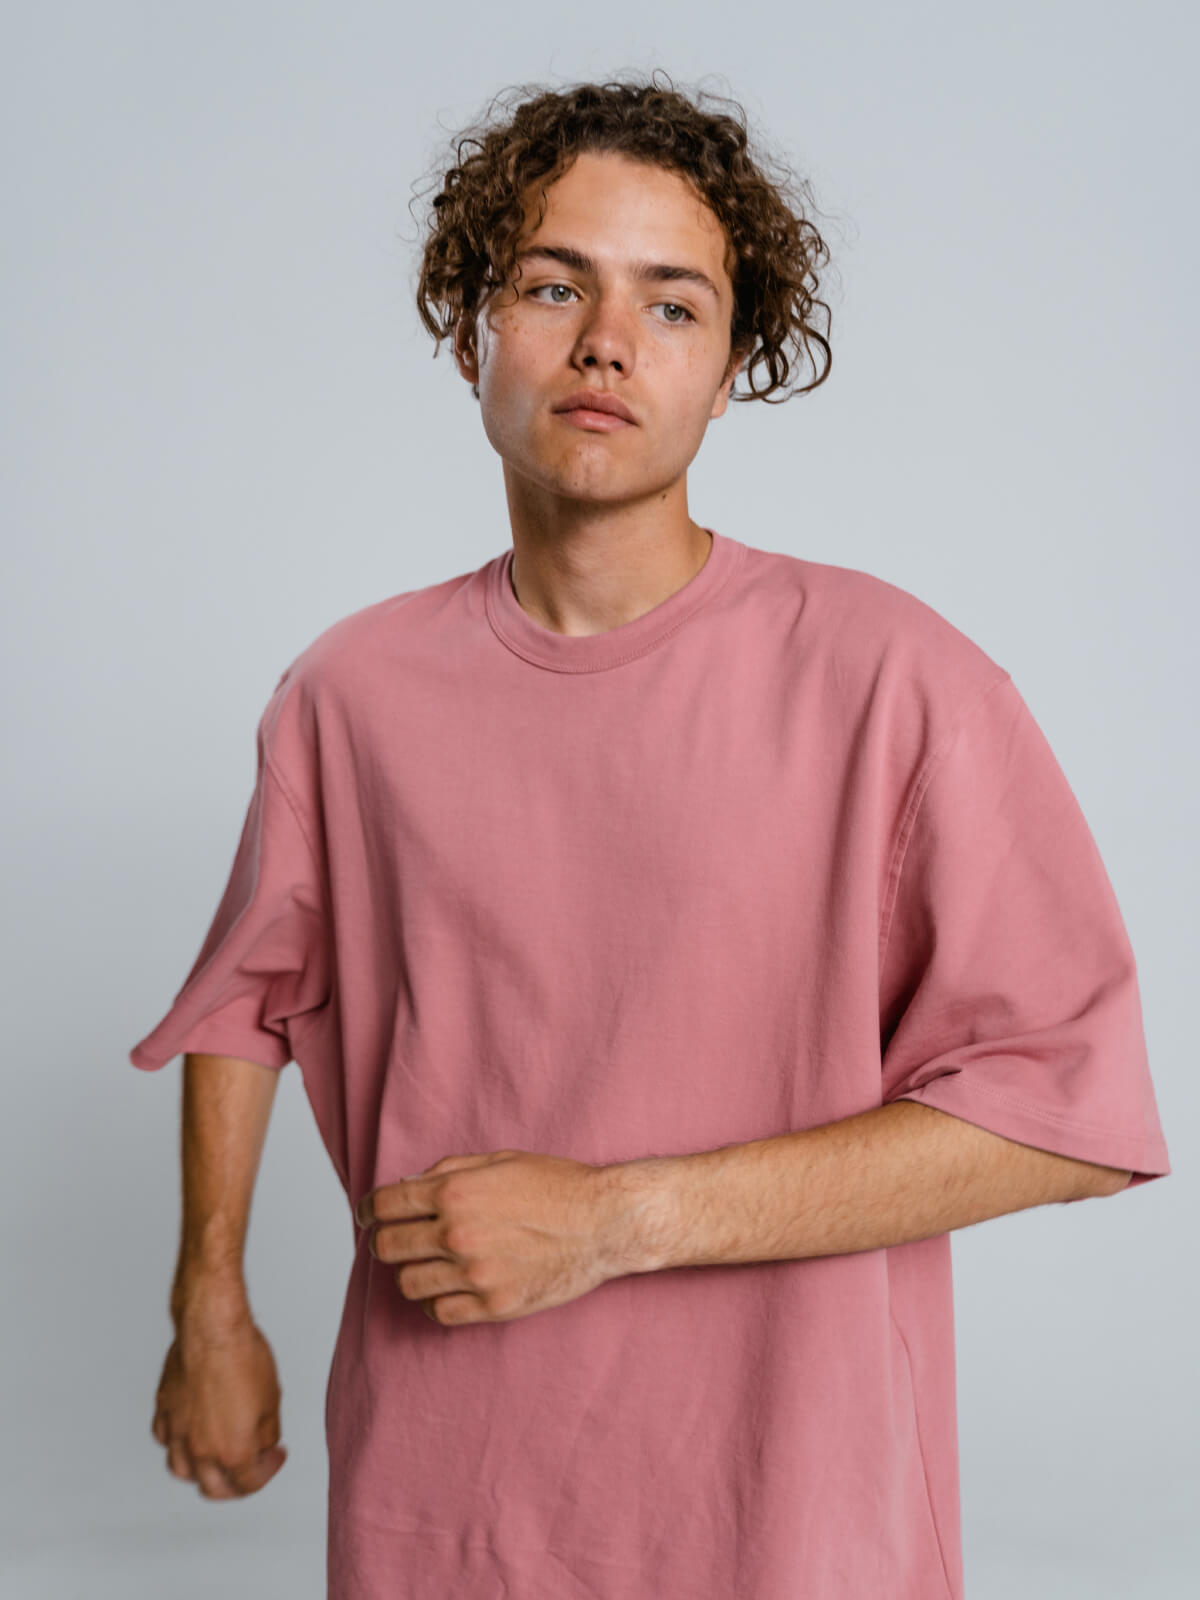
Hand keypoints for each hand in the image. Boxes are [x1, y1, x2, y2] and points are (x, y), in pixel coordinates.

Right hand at [152, 1313, 287, 1497]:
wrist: (212, 1328)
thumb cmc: (242, 1356)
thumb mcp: (272, 1399)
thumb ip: (267, 1432)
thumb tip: (264, 1444)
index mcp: (233, 1451)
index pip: (249, 1483)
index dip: (268, 1471)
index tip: (275, 1456)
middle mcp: (201, 1449)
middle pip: (215, 1489)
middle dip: (236, 1486)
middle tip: (250, 1470)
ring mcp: (178, 1432)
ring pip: (183, 1471)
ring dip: (202, 1473)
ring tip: (217, 1461)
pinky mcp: (164, 1411)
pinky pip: (167, 1441)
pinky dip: (178, 1446)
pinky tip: (190, 1437)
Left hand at [356, 1148, 636, 1326]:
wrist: (603, 1222)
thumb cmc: (557, 1185)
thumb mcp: (501, 1160)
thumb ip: (450, 1170)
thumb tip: (409, 1185)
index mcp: (455, 1192)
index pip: (385, 1205)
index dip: (370, 1210)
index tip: (370, 1217)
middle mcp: (457, 1233)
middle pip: (388, 1247)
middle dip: (387, 1241)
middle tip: (399, 1240)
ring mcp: (474, 1274)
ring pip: (408, 1284)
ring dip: (412, 1272)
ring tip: (428, 1265)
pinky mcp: (493, 1305)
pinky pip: (439, 1313)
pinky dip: (436, 1302)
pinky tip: (448, 1289)